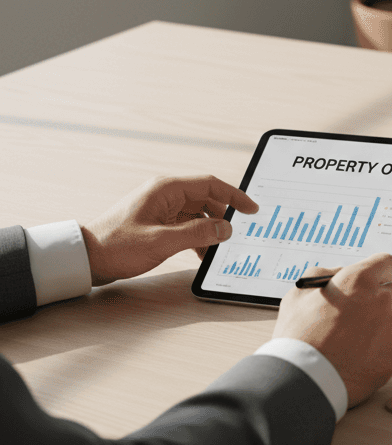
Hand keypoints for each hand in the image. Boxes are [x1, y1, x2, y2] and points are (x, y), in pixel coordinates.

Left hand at [81, 175, 258, 285]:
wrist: (86, 259)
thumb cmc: (117, 246)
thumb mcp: (162, 241)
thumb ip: (198, 233)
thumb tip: (226, 229)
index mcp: (166, 189)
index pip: (210, 185)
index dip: (235, 196)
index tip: (252, 209)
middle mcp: (165, 194)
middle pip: (206, 198)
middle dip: (224, 215)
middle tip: (236, 232)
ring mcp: (160, 207)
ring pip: (197, 212)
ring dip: (210, 228)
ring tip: (217, 247)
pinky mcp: (157, 221)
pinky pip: (186, 223)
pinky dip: (197, 235)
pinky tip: (201, 251)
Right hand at [273, 253, 391, 406]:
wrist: (302, 380)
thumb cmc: (297, 336)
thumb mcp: (299, 294)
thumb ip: (324, 275)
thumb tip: (341, 272)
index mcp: (359, 280)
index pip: (387, 262)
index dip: (379, 272)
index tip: (374, 281)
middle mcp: (381, 300)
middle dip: (384, 299)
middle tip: (363, 315)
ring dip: (385, 326)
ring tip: (357, 341)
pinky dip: (382, 351)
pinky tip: (359, 359)